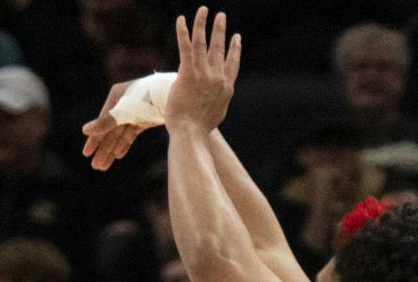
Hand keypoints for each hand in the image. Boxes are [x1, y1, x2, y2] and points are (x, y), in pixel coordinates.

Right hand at [81, 80, 145, 171]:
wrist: (177, 96)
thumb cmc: (149, 98)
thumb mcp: (125, 111)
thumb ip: (106, 122)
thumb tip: (85, 131)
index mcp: (117, 96)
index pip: (102, 121)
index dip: (94, 139)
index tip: (86, 154)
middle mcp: (124, 103)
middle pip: (110, 130)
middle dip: (103, 149)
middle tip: (95, 166)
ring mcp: (135, 111)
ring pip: (120, 135)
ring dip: (112, 151)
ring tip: (103, 167)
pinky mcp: (145, 119)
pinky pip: (131, 135)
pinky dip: (124, 145)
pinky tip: (117, 156)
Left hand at [163, 7, 239, 134]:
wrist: (191, 133)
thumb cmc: (200, 129)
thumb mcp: (216, 115)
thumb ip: (216, 102)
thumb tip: (213, 101)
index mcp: (226, 87)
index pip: (233, 63)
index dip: (235, 49)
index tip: (236, 38)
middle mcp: (217, 77)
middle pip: (219, 48)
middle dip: (220, 30)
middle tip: (221, 16)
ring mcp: (203, 73)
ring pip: (203, 42)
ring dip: (203, 23)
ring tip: (203, 10)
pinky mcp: (188, 72)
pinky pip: (185, 47)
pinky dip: (183, 32)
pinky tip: (181, 19)